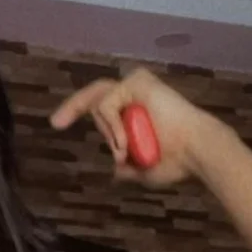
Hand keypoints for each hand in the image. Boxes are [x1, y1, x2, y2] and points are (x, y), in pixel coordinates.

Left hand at [50, 67, 223, 187]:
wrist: (196, 151)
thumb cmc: (176, 161)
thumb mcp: (144, 168)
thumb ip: (128, 167)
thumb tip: (116, 170)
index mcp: (135, 111)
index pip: (100, 105)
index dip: (77, 110)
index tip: (58, 123)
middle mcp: (134, 94)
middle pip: (93, 95)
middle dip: (72, 107)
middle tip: (55, 123)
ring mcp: (135, 85)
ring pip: (99, 104)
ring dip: (108, 132)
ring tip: (125, 149)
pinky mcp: (137, 80)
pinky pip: (107, 104)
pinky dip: (112, 126)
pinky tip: (125, 141)